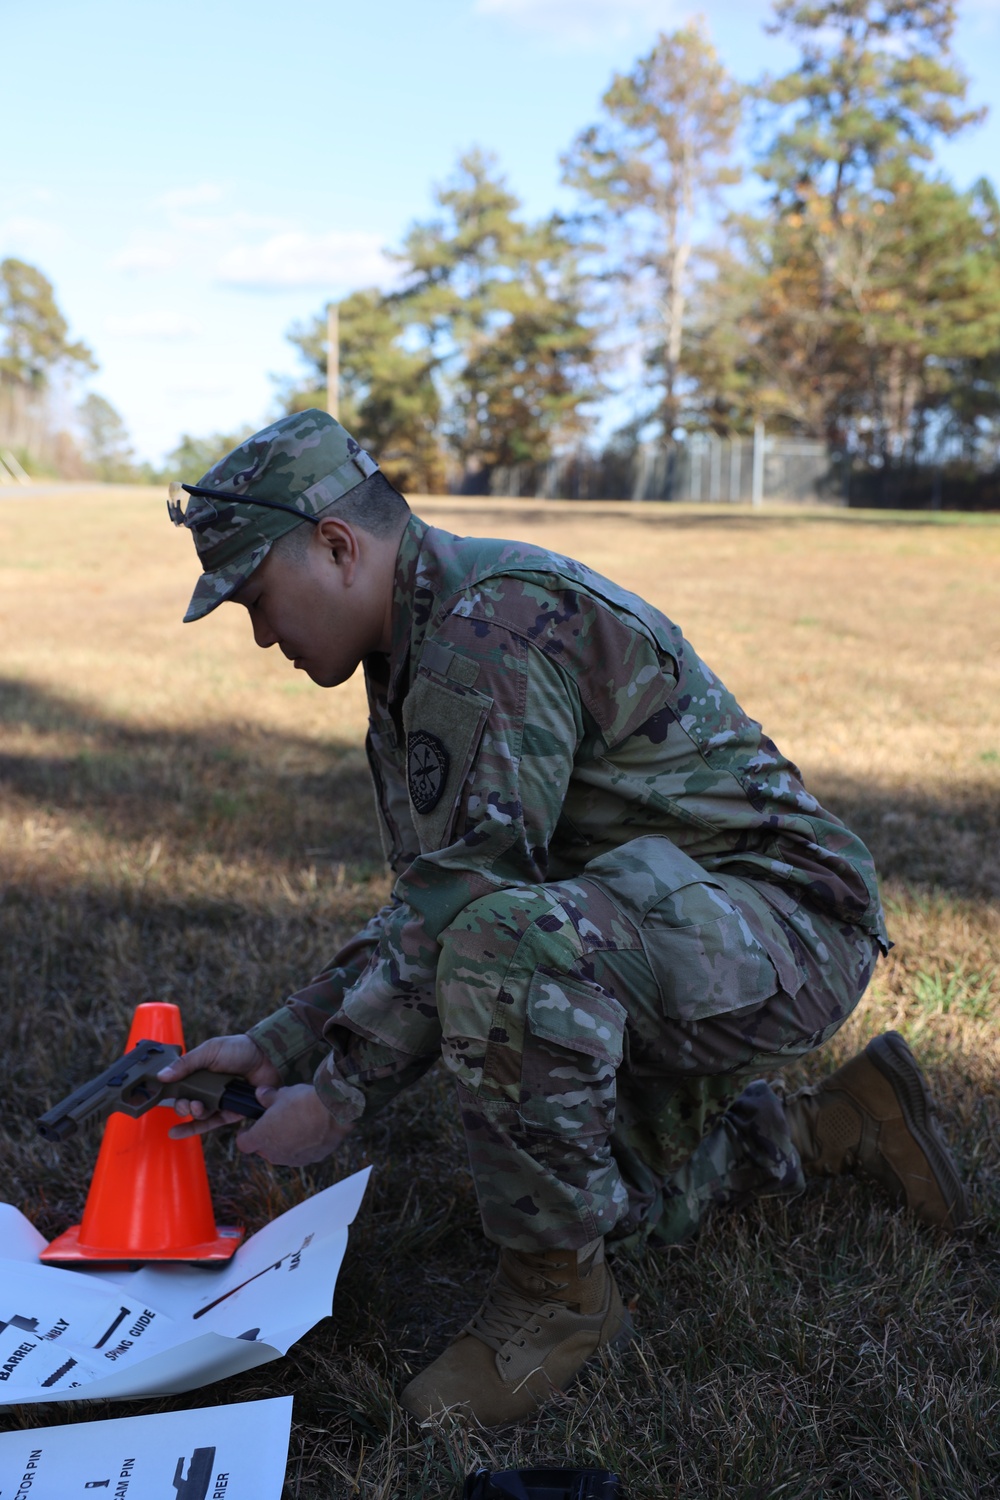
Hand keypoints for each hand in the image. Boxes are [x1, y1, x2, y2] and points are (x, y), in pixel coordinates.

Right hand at [158, 1033, 281, 1139]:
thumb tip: (162, 1075)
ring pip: (198, 1114)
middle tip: (186, 1102)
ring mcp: (218, 1101)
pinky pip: (211, 1123)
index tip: (161, 1095)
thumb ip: (186, 1064)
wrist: (267, 1057)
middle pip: (187, 1102)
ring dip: (192, 1113)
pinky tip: (179, 1132)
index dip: (171, 1091)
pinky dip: (195, 1128)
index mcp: (200, 1072)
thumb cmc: (239, 1049)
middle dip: (182, 1105)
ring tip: (195, 1107)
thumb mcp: (209, 1051)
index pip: (179, 1085)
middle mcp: (207, 1088)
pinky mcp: (230, 1112)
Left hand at [232, 1083, 349, 1166]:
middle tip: (275, 1123)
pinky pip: (303, 1154)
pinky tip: (312, 1131)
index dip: (245, 1136)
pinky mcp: (312, 1159)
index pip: (244, 1144)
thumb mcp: (282, 1094)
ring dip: (286, 1144)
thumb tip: (261, 1094)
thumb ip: (268, 1097)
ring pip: (284, 1154)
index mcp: (262, 1137)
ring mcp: (294, 1159)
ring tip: (296, 1126)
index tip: (247, 1129)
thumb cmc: (303, 1102)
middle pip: (264, 1151)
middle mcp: (275, 1153)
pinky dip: (304, 1146)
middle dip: (268, 1139)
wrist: (333, 1112)